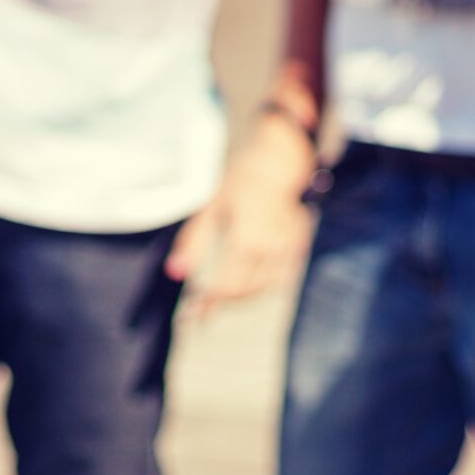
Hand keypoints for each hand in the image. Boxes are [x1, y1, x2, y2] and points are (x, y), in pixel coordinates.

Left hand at [166, 113, 317, 316]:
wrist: (279, 162)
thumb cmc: (241, 181)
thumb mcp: (212, 207)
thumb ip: (194, 242)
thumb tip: (175, 272)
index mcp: (247, 238)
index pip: (227, 285)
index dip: (210, 302)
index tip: (193, 312)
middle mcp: (271, 247)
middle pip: (246, 291)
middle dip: (223, 302)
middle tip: (202, 308)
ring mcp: (289, 248)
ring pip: (265, 289)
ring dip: (243, 297)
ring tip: (222, 296)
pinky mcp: (299, 246)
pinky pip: (281, 278)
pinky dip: (263, 286)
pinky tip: (247, 282)